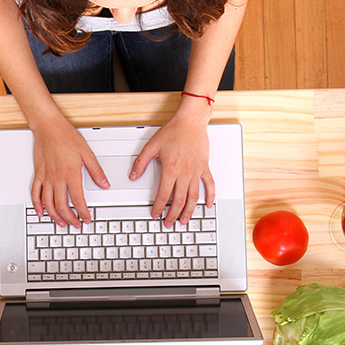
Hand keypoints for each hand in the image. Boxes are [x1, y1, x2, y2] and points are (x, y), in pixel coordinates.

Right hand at [31, 118, 109, 227]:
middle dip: (70, 218)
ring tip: (61, 222)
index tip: (87, 219)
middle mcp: (57, 178)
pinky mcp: (38, 174)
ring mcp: (46, 177)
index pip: (78, 200)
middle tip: (76, 224)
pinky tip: (41, 212)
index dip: (83, 212)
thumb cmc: (66, 136)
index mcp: (71, 173)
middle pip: (62, 205)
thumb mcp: (87, 153)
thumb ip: (96, 171)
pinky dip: (37, 205)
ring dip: (54, 216)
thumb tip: (104, 184)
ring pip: (48, 203)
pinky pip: (35, 193)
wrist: (48, 127)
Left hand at [131, 106, 214, 227]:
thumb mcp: (152, 146)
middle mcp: (184, 173)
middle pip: (178, 200)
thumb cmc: (174, 131)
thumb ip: (141, 163)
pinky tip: (207, 205)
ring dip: (188, 211)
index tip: (155, 214)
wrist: (191, 122)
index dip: (158, 207)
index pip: (163, 194)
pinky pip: (209, 185)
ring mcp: (196, 171)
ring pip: (193, 197)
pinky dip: (210, 196)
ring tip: (184, 220)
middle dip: (173, 215)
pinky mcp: (204, 167)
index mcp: (171, 169)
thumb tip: (133, 176)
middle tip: (169, 223)